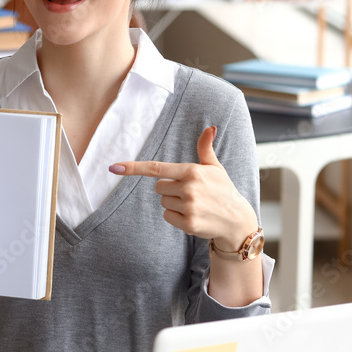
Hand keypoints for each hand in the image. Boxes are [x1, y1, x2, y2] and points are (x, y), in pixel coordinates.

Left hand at [109, 126, 257, 251]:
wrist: (236, 220)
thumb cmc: (223, 190)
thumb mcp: (215, 168)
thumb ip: (205, 149)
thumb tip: (209, 128)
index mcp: (192, 171)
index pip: (156, 168)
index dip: (134, 167)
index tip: (114, 167)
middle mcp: (189, 188)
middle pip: (158, 187)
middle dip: (170, 189)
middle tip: (190, 193)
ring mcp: (188, 206)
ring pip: (163, 202)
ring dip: (174, 204)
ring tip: (195, 205)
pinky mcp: (188, 223)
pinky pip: (167, 216)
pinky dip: (177, 217)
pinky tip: (193, 216)